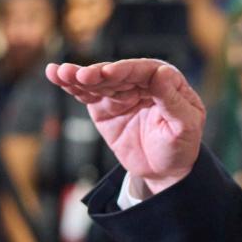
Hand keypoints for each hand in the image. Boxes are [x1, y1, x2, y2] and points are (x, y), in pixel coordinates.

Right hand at [46, 59, 205, 195]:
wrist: (164, 170)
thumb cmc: (181, 146)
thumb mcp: (185, 126)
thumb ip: (173, 100)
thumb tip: (162, 72)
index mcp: (166, 82)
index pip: (145, 71)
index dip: (126, 71)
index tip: (109, 73)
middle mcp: (141, 82)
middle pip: (117, 73)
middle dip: (97, 73)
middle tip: (81, 75)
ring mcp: (121, 94)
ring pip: (98, 81)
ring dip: (78, 75)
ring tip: (60, 72)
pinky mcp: (104, 107)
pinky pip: (87, 94)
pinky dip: (72, 86)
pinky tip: (56, 76)